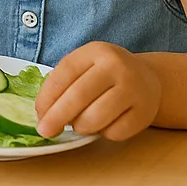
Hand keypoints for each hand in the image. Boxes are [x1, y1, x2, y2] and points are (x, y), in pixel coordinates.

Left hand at [35, 41, 160, 140]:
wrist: (148, 78)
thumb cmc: (104, 74)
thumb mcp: (85, 66)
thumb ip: (63, 83)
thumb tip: (44, 113)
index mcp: (96, 51)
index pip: (65, 73)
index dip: (47, 96)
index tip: (38, 114)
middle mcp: (117, 67)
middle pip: (79, 96)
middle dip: (57, 117)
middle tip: (45, 131)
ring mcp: (134, 90)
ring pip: (96, 118)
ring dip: (81, 127)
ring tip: (79, 124)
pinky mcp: (145, 113)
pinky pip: (115, 132)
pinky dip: (103, 134)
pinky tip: (104, 124)